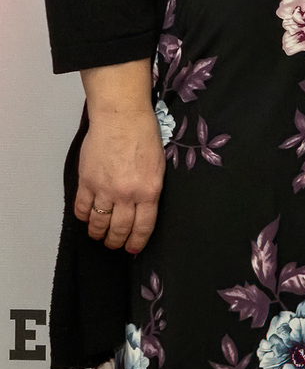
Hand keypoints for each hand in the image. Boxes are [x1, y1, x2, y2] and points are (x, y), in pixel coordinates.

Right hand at [75, 107, 164, 252]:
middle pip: (120, 228)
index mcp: (149, 191)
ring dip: (97, 233)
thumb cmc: (145, 137)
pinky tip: (86, 218)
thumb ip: (150, 190)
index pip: (143, 226)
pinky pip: (82, 207)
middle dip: (116, 241)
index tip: (132, 249)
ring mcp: (104, 189)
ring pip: (98, 222)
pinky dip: (83, 216)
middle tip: (115, 245)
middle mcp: (126, 194)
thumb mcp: (158, 168)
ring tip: (99, 236)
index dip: (136, 241)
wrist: (121, 118)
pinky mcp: (86, 181)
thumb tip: (143, 208)